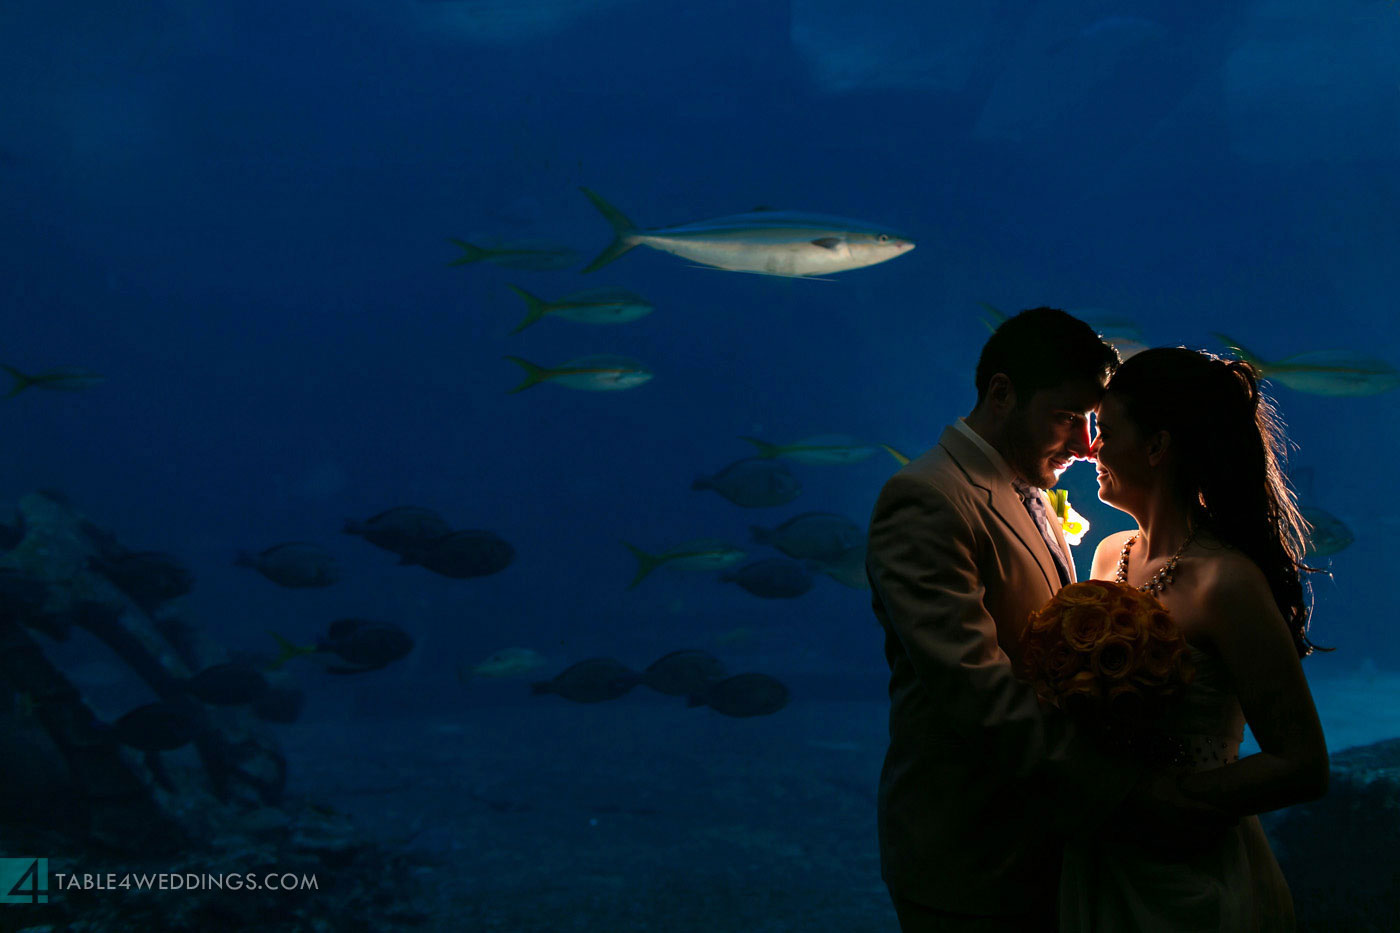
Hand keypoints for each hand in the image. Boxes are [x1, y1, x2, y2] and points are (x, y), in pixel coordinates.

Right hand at [1100, 772, 1238, 856]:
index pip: (1213, 814)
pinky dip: (1191, 851)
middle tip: (1226, 828)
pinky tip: (1194, 848)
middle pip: (1209, 832)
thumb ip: (1180, 778)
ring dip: (1209, 842)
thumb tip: (1191, 778)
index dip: (1226, 817)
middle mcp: (1180, 825)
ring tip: (1215, 839)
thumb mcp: (1161, 775)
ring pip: (1197, 845)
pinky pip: (1181, 852)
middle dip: (1220, 831)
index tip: (1234, 817)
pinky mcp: (1159, 845)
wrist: (1114, 800)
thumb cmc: (1138, 783)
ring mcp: (1170, 837)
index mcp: (1183, 806)